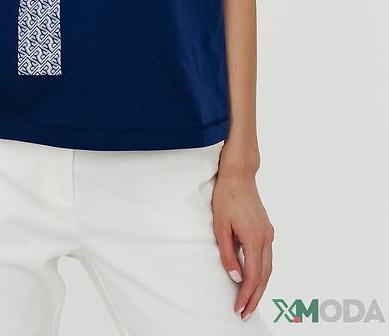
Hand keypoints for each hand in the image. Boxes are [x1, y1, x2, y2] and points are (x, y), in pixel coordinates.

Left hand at [211, 169, 274, 320]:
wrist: (239, 174)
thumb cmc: (226, 197)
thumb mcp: (220, 227)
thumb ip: (228, 254)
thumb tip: (236, 277)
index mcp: (254, 238)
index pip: (253, 276)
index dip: (245, 295)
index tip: (238, 308)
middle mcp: (266, 238)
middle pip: (264, 276)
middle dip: (255, 298)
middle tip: (246, 314)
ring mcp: (268, 234)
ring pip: (269, 268)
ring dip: (261, 287)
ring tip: (250, 302)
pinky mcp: (267, 230)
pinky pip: (267, 257)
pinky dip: (263, 273)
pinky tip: (255, 280)